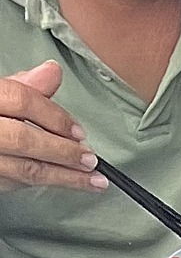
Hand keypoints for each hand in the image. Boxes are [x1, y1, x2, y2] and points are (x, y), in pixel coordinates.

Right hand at [0, 59, 104, 192]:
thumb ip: (21, 87)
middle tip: (90, 159)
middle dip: (62, 152)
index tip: (79, 132)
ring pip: (23, 169)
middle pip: (24, 139)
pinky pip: (12, 184)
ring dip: (62, 177)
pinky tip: (61, 182)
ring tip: (90, 181)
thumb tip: (53, 72)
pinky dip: (40, 183)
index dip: (54, 116)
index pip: (21, 100)